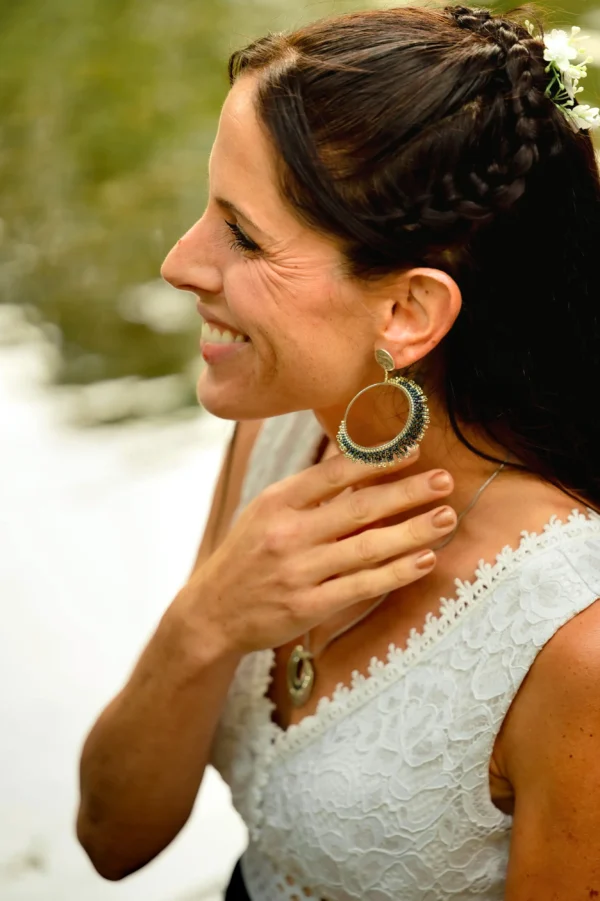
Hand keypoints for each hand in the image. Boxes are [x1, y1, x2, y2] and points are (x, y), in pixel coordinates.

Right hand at [187, 447, 454, 653]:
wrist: (211, 612)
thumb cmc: (247, 555)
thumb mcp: (265, 511)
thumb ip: (308, 490)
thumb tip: (354, 457)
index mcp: (277, 501)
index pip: (334, 474)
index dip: (377, 461)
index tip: (413, 451)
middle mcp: (287, 533)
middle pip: (359, 508)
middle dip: (407, 492)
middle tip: (444, 480)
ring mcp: (298, 571)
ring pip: (367, 547)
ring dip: (412, 531)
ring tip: (445, 517)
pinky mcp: (307, 606)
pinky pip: (362, 586)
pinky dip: (396, 572)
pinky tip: (424, 560)